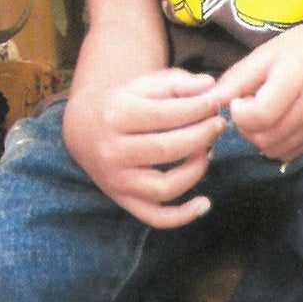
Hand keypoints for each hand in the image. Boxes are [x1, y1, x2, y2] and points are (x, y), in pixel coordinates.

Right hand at [63, 69, 227, 228]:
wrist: (83, 132)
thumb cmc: (121, 105)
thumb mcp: (141, 85)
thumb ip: (175, 83)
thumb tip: (210, 86)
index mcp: (116, 116)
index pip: (165, 114)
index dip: (197, 110)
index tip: (217, 104)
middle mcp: (113, 151)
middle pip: (167, 150)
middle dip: (202, 137)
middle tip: (219, 126)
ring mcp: (118, 181)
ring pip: (164, 187)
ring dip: (195, 172)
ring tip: (207, 153)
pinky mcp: (125, 201)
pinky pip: (156, 218)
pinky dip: (183, 216)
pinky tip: (204, 204)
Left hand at [209, 18, 302, 161]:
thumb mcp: (267, 52)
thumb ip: (237, 79)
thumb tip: (207, 103)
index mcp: (296, 76)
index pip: (261, 115)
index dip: (241, 114)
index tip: (238, 102)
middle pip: (265, 138)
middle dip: (247, 128)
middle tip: (248, 109)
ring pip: (276, 151)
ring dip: (260, 139)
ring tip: (263, 116)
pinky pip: (291, 154)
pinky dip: (276, 144)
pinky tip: (277, 125)